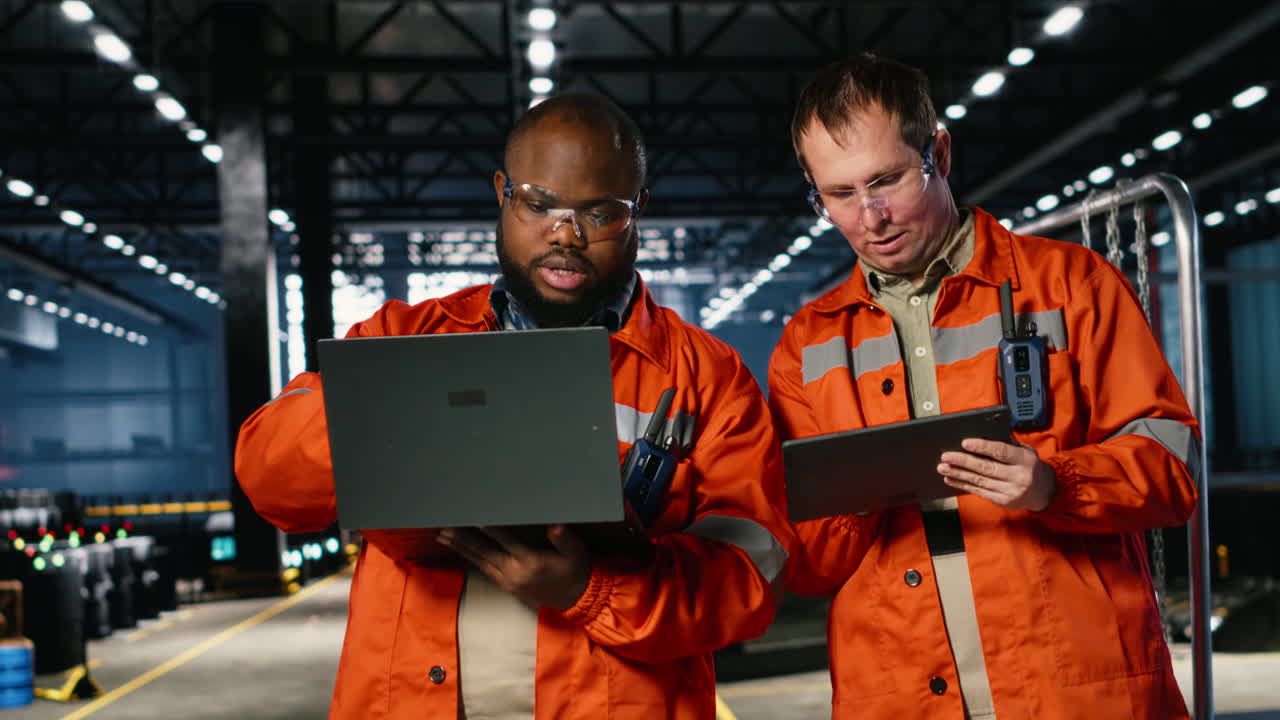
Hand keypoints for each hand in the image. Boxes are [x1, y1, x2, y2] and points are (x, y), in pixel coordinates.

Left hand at [437, 524, 590, 610]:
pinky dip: (470, 558)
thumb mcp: (576, 552)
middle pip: (484, 552)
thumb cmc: (576, 571)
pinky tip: (460, 550)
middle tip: (445, 527)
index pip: (505, 541)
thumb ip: (564, 539)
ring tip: (443, 536)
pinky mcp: (507, 586)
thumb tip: (555, 527)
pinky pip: (484, 569)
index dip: (490, 529)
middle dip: (463, 539)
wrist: (576, 600)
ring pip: (480, 561)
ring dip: (460, 548)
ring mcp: (509, 581)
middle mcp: (515, 572)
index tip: (475, 518)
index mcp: (531, 561)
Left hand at [938, 438, 1055, 511]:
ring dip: (958, 474)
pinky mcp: (1003, 501)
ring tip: (943, 467)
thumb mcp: (1025, 451)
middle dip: (963, 461)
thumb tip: (982, 433)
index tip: (964, 443)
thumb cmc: (1030, 466)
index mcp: (1025, 460)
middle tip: (946, 456)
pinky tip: (951, 479)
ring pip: (979, 481)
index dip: (982, 447)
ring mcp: (1011, 491)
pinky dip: (963, 485)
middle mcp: (1019, 476)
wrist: (1044, 491)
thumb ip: (1007, 443)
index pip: (1001, 452)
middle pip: (986, 468)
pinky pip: (979, 492)